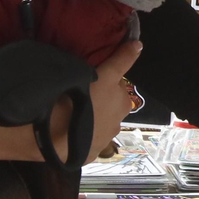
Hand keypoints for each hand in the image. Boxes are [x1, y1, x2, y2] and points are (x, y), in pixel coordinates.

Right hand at [47, 41, 140, 163]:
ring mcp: (103, 140)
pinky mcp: (89, 154)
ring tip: (70, 113)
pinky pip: (85, 141)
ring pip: (97, 124)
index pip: (117, 89)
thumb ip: (121, 61)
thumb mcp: (104, 75)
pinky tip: (67, 131)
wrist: (60, 135)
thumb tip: (139, 44)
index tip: (91, 81)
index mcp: (123, 104)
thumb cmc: (85, 99)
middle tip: (78, 95)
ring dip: (89, 119)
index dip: (105, 83)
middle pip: (108, 107)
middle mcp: (118, 123)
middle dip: (98, 102)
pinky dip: (80, 136)